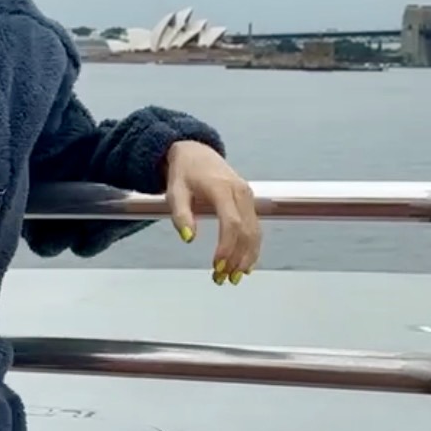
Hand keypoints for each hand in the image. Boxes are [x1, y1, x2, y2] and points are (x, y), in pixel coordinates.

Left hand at [165, 139, 260, 283]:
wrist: (196, 152)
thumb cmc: (184, 172)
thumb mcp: (175, 192)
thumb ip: (181, 215)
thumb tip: (189, 239)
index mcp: (222, 188)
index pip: (231, 222)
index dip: (227, 247)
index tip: (217, 265)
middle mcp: (240, 192)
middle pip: (246, 231)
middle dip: (236, 258)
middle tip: (222, 278)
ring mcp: (248, 197)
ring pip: (255, 232)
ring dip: (246, 257)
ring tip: (232, 277)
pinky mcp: (249, 203)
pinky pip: (255, 229)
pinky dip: (252, 249)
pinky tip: (245, 265)